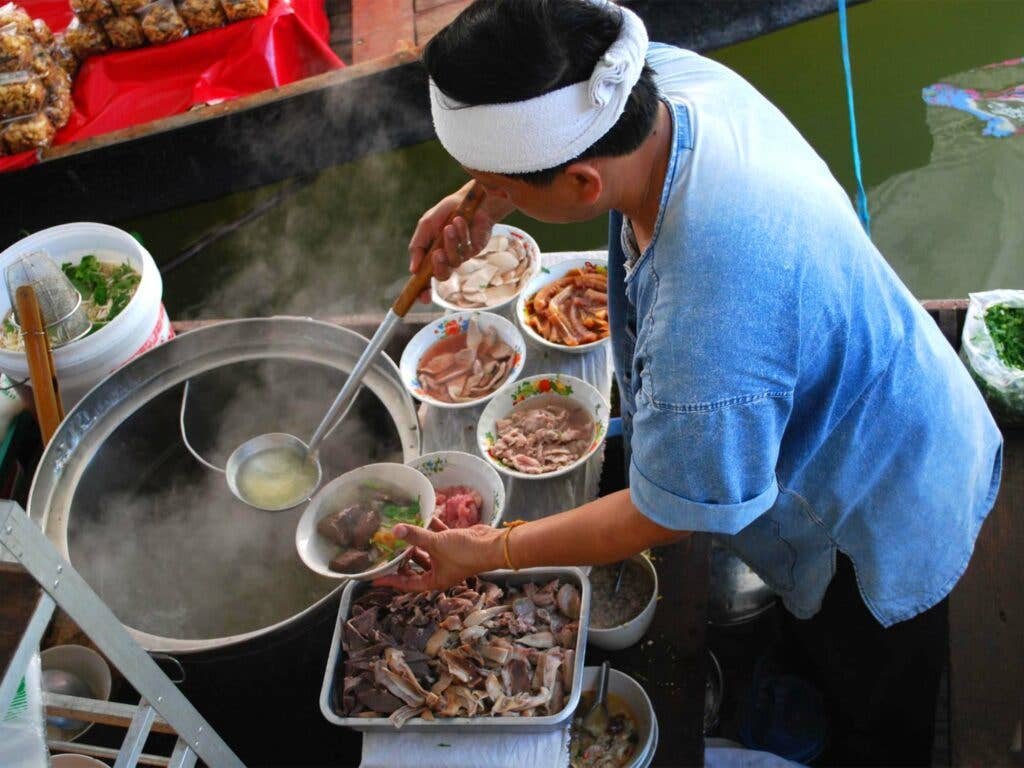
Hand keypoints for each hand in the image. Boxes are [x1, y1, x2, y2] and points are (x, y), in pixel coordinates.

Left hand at [374, 520, 503, 591]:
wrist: (490, 545)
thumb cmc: (464, 553)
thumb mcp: (436, 544)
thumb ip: (416, 536)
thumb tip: (395, 530)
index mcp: (434, 580)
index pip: (407, 583)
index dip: (391, 580)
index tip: (376, 577)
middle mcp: (440, 571)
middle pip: (416, 568)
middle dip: (403, 559)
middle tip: (388, 550)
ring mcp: (447, 558)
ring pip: (427, 552)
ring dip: (416, 543)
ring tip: (402, 533)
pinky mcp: (454, 545)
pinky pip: (438, 538)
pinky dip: (431, 529)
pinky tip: (423, 518)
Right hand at [407, 181, 509, 302]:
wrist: (468, 200)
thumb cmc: (445, 212)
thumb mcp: (425, 226)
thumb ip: (417, 247)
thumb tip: (413, 271)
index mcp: (430, 255)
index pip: (425, 278)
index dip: (423, 290)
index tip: (422, 298)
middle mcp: (445, 258)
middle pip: (441, 275)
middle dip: (438, 266)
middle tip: (437, 254)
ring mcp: (460, 255)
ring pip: (454, 262)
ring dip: (451, 245)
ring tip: (449, 227)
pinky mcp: (474, 250)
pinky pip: (466, 250)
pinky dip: (462, 235)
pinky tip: (460, 221)